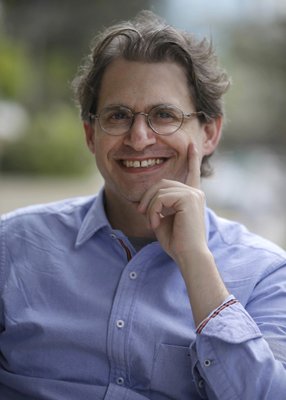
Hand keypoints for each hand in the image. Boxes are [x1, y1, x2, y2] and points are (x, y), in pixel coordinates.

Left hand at [138, 143, 207, 264]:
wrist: (188, 255)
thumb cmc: (176, 241)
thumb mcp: (162, 220)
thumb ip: (156, 206)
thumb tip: (141, 201)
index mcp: (191, 196)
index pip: (192, 173)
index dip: (192, 159)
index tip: (192, 145)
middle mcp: (195, 192)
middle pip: (162, 183)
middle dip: (148, 197)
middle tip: (142, 213)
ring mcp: (193, 194)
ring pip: (160, 190)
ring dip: (150, 207)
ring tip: (151, 222)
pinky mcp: (188, 198)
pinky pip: (161, 197)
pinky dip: (153, 210)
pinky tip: (155, 222)